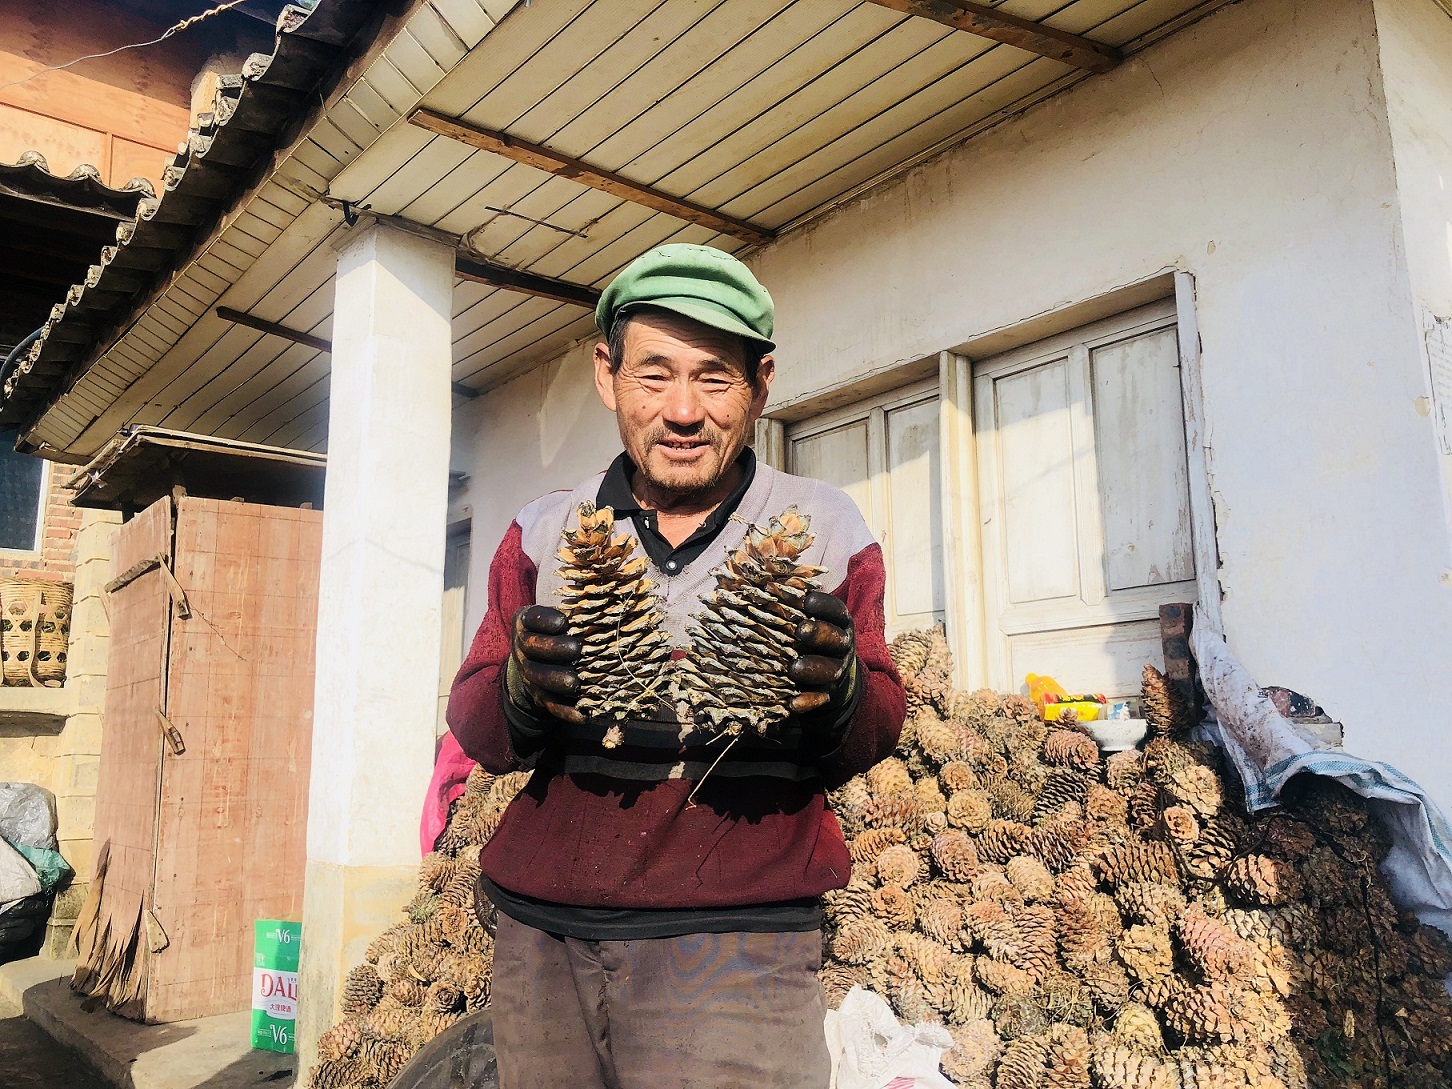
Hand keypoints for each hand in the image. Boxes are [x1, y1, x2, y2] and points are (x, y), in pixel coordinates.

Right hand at [508, 606, 584, 724]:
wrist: (535, 659)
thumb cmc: (556, 629)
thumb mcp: (556, 614)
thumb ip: (573, 608)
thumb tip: (605, 596)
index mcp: (526, 623)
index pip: (532, 619)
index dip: (545, 620)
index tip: (564, 622)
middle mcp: (522, 648)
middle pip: (533, 648)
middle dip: (554, 649)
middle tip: (576, 649)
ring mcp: (528, 673)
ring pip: (539, 678)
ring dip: (557, 681)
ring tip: (576, 683)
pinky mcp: (539, 695)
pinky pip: (550, 704)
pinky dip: (566, 711)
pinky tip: (582, 715)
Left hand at [788, 590, 857, 715]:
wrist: (833, 672)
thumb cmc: (811, 634)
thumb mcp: (810, 615)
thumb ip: (794, 599)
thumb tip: (766, 577)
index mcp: (839, 622)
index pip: (837, 611)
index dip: (824, 605)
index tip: (807, 601)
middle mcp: (843, 645)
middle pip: (836, 639)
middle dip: (820, 634)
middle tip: (801, 631)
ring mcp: (838, 670)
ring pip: (830, 670)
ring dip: (813, 668)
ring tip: (794, 669)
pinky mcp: (829, 693)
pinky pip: (820, 699)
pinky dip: (808, 701)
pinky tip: (792, 703)